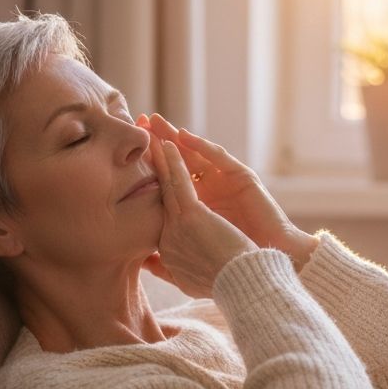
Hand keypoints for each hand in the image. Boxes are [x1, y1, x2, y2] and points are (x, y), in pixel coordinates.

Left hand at [139, 113, 317, 270]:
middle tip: (137, 122)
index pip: (169, 182)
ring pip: (196, 154)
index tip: (125, 156)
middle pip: (180, 162)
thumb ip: (169, 255)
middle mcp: (211, 189)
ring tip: (155, 121)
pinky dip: (200, 147)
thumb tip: (146, 262)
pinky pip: (218, 158)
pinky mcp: (242, 177)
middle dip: (158, 142)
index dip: (150, 167)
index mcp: (197, 206)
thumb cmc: (230, 266)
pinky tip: (182, 136)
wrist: (262, 267)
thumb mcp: (190, 258)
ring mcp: (227, 181)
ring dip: (174, 136)